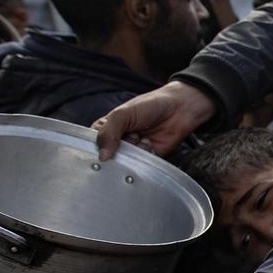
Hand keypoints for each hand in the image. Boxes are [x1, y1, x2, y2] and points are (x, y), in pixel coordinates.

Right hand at [93, 80, 215, 159]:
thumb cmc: (150, 105)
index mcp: (107, 129)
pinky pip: (141, 167)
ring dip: (134, 151)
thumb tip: (102, 157)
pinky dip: (145, 157)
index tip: (100, 148)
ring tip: (141, 136)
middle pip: (108, 157)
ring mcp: (134, 151)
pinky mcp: (149, 159)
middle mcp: (118, 142)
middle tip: (128, 138)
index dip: (95, 148)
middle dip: (117, 151)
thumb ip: (108, 133)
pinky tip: (150, 143)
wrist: (181, 107)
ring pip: (125, 163)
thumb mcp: (123, 114)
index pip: (92, 144)